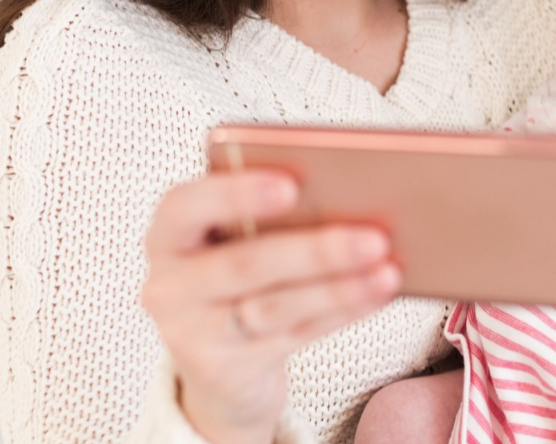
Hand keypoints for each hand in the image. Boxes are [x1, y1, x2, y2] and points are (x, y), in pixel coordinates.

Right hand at [141, 170, 399, 443]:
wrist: (218, 364)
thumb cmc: (238, 276)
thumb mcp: (235, 240)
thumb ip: (269, 215)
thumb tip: (350, 191)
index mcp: (168, 236)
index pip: (184, 208)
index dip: (235, 194)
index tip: (291, 185)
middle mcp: (170, 287)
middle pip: (244, 264)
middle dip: (314, 251)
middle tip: (373, 237)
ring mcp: (194, 335)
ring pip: (274, 307)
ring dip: (339, 288)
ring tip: (387, 270)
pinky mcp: (227, 371)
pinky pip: (294, 336)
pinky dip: (341, 312)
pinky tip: (376, 293)